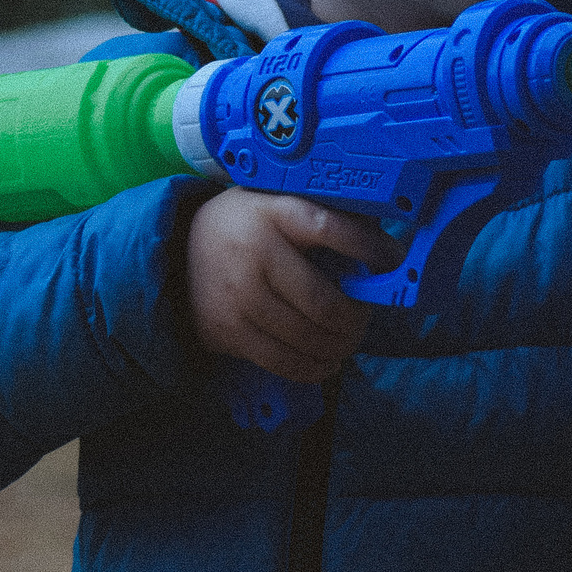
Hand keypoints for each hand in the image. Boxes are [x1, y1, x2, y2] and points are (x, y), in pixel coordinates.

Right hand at [185, 189, 401, 381]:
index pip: (329, 228)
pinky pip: (283, 361)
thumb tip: (385, 249)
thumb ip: (324, 217)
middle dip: (356, 318)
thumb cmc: (246, 226)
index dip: (369, 248)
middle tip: (364, 317)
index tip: (393, 261)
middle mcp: (254, 254)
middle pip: (324, 302)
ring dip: (340, 346)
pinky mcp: (227, 331)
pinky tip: (327, 361)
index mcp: (272, 213)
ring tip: (348, 340)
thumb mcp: (278, 204)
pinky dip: (315, 367)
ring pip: (307, 337)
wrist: (178, 251)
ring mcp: (238, 297)